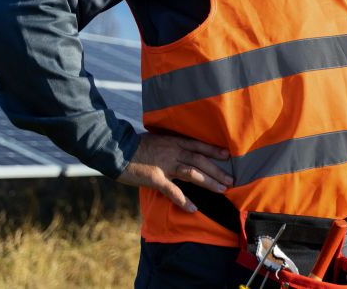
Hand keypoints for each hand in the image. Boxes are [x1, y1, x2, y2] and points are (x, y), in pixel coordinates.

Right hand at [117, 133, 232, 212]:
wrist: (116, 149)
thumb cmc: (135, 145)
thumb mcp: (156, 139)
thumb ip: (169, 144)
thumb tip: (179, 149)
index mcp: (174, 141)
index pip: (198, 145)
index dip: (214, 150)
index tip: (227, 155)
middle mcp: (174, 152)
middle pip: (200, 161)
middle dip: (217, 170)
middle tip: (231, 180)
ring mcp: (165, 165)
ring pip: (193, 174)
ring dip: (209, 182)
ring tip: (222, 190)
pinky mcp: (156, 178)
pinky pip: (173, 191)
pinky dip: (184, 200)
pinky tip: (193, 208)